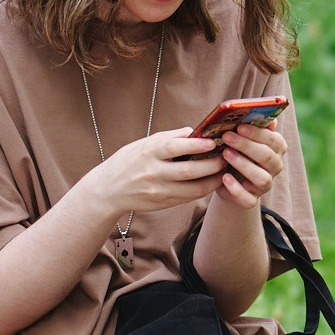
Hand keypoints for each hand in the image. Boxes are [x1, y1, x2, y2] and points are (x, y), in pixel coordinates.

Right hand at [88, 128, 223, 223]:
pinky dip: (202, 190)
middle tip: (226, 158)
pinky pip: (188, 198)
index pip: (174, 147)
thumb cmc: (128, 161)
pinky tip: (211, 182)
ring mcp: (159, 191)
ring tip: (224, 172)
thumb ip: (169, 138)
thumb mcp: (143, 143)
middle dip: (212, 165)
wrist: (108, 190)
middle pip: (188, 171)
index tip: (213, 141)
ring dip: (212, 181)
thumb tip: (193, 130)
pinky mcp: (163, 204)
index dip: (196, 145)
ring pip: (192, 189)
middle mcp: (154, 173)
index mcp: (148, 153)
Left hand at [205, 121, 284, 212]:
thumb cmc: (235, 151)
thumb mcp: (241, 138)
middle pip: (267, 157)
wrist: (226, 180)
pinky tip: (224, 178)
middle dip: (247, 146)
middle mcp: (274, 167)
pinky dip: (237, 189)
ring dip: (243, 165)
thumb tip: (266, 116)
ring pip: (262, 178)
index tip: (240, 126)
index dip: (258, 133)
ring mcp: (264, 185)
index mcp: (276, 149)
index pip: (274, 140)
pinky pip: (248, 198)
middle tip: (227, 137)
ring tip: (225, 154)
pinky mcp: (251, 200)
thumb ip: (249, 127)